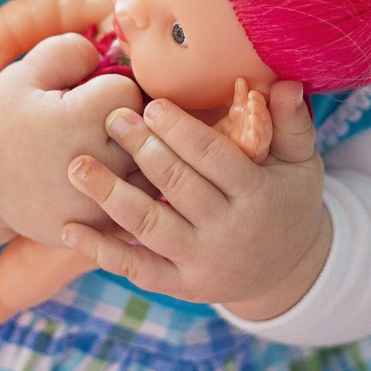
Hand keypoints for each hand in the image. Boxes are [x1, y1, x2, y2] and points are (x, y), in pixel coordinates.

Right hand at [0, 34, 143, 245]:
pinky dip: (135, 193)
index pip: (131, 91)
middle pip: (149, 132)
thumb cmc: (6, 123)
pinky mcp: (101, 230)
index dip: (115, 87)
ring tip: (109, 153)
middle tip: (105, 126)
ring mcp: (99, 203)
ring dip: (141, 160)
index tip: (92, 97)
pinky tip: (112, 182)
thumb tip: (111, 54)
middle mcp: (95, 163)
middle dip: (133, 123)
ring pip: (154, 172)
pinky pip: (142, 207)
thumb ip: (69, 51)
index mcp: (77, 119)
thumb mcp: (23, 75)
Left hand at [61, 80, 330, 314]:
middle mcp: (228, 232)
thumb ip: (291, 124)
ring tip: (77, 165)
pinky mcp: (180, 286)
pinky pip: (136, 269)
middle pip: (177, 187)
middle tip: (110, 119)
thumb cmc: (287, 199)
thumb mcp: (301, 163)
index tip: (151, 105)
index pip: (215, 159)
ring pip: (149, 227)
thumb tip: (285, 84)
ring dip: (110, 195)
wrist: (286, 270)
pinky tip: (69, 227)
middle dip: (141, 151)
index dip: (182, 132)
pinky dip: (102, 251)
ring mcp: (201, 263)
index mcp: (257, 195)